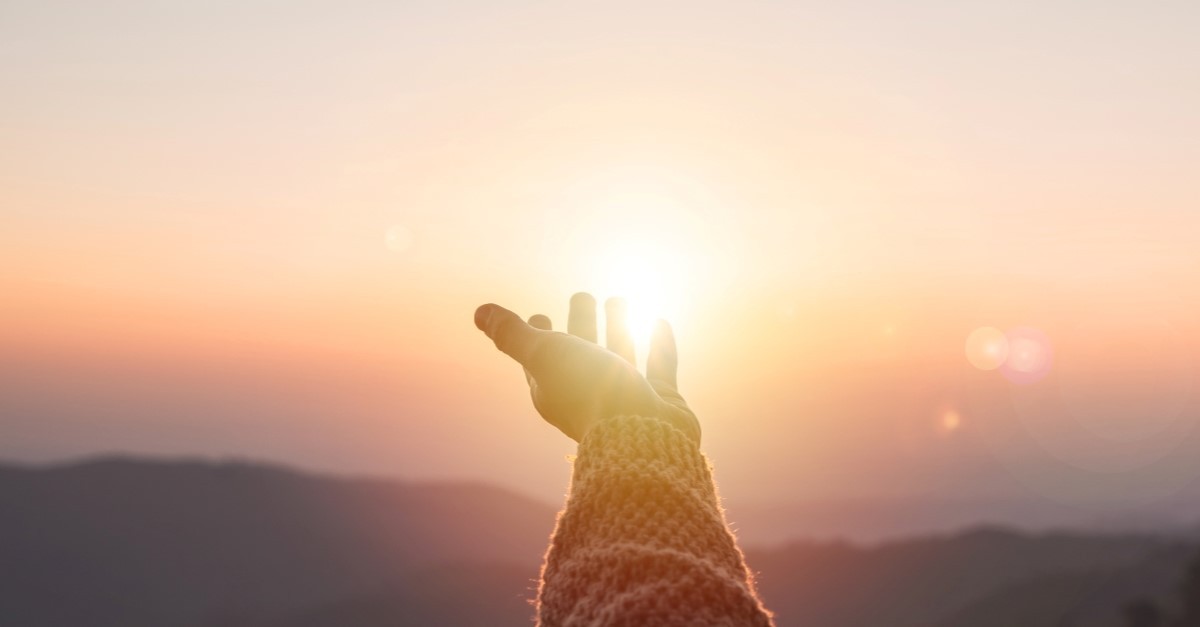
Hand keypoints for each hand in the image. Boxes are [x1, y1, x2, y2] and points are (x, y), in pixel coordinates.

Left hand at [475, 292, 699, 444]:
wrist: (643, 440)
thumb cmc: (588, 395)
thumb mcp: (544, 357)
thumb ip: (513, 335)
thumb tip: (479, 312)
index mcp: (556, 389)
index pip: (541, 358)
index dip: (537, 336)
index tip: (539, 314)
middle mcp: (589, 393)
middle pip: (581, 351)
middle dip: (580, 323)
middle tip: (583, 295)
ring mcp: (626, 397)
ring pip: (619, 354)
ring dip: (618, 326)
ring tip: (618, 298)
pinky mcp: (661, 400)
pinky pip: (660, 366)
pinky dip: (660, 344)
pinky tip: (661, 321)